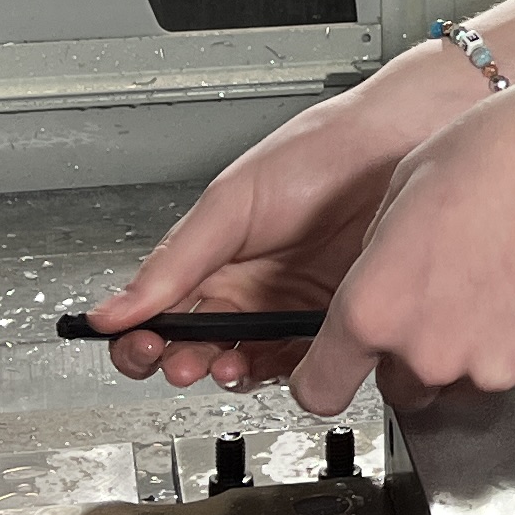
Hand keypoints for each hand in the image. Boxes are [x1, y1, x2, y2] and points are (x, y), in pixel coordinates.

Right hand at [79, 50, 483, 387]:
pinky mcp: (340, 322)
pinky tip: (269, 363)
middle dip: (182, 360)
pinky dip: (282, 371)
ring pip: (248, 361)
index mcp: (218, 257)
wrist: (400, 143)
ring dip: (227, 371)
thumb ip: (177, 260)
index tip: (137, 348)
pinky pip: (303, 362)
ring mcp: (295, 308)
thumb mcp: (233, 202)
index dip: (143, 338)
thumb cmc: (322, 151)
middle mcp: (254, 288)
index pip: (164, 312)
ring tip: (221, 364)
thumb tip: (114, 310)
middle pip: (202, 346)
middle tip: (178, 362)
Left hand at [279, 57, 514, 417]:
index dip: (326, 377)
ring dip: (475, 344)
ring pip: (466, 377)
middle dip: (415, 351)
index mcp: (376, 306)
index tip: (332, 374)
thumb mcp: (402, 186)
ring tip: (502, 275)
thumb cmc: (510, 152)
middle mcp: (430, 349)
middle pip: (402, 383)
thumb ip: (377, 255)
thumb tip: (381, 280)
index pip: (320, 387)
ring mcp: (494, 367)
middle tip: (448, 292)